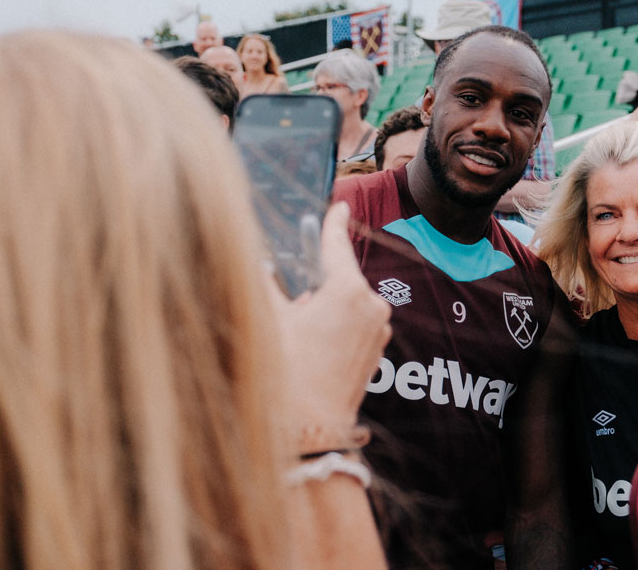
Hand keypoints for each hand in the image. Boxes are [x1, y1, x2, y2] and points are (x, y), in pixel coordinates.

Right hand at [274, 202, 391, 430]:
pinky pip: (353, 325)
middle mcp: (372, 307)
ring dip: (321, 307)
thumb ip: (264, 285)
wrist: (310, 434)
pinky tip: (310, 348)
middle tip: (288, 303)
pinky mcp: (376, 352)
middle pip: (337, 278)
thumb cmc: (287, 377)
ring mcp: (378, 331)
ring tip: (296, 336)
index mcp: (349, 292)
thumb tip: (259, 267)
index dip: (333, 223)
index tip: (340, 203)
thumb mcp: (268, 322)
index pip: (337, 245)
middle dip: (313, 283)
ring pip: (344, 303)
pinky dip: (332, 326)